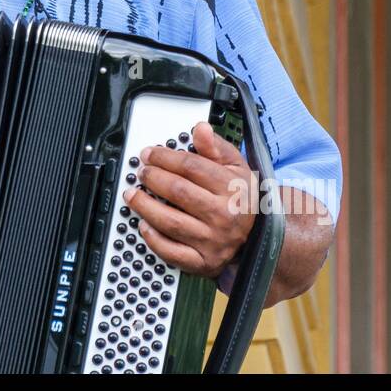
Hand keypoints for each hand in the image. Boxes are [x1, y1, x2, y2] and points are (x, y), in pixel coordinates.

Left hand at [122, 120, 256, 278]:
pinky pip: (172, 252)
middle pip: (178, 191)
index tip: (149, 154)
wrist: (258, 236)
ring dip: (145, 206)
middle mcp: (222, 215)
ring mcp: (212, 240)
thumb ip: (214, 147)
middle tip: (141, 172)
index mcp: (231, 187)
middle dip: (152, 178)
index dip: (165, 158)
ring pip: (170, 221)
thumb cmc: (241, 197)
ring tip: (132, 194)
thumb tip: (200, 129)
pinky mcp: (203, 261)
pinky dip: (153, 239)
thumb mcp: (235, 166)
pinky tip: (143, 224)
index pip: (191, 167)